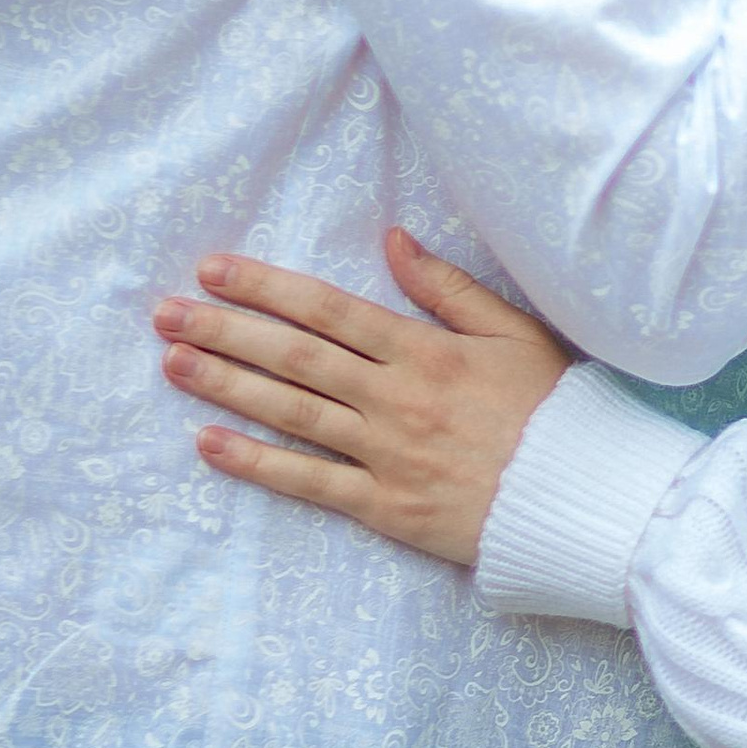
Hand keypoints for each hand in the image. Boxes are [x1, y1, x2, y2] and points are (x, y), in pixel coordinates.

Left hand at [157, 231, 568, 566]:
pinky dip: (257, 463)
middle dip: (225, 331)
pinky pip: (309, 483)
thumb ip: (449, 287)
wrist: (580, 497)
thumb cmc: (555, 410)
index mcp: (425, 350)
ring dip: (227, 386)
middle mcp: (395, 399)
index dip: (266, 287)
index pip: (328, 310)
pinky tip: (209, 444)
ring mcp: (386, 455)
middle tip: (166, 313)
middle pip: (295, 358)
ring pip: (292, 413)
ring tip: (173, 363)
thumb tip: (392, 240)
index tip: (214, 270)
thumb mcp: (515, 333)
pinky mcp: (384, 508)